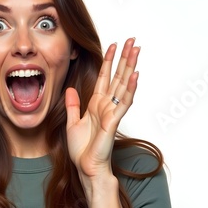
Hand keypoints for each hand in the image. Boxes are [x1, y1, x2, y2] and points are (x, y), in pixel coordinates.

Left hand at [65, 38, 138, 178]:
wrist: (86, 167)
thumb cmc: (81, 149)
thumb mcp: (72, 122)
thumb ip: (73, 105)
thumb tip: (70, 89)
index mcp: (96, 104)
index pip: (105, 77)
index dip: (109, 61)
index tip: (114, 45)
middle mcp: (106, 105)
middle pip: (118, 76)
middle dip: (125, 58)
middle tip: (133, 40)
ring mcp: (112, 112)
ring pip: (124, 85)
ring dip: (130, 67)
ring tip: (136, 50)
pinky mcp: (113, 121)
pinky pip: (124, 102)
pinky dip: (131, 88)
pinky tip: (135, 75)